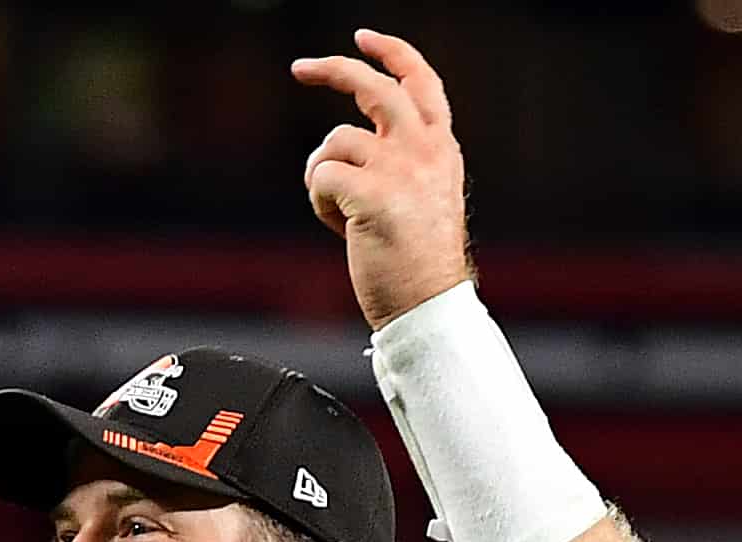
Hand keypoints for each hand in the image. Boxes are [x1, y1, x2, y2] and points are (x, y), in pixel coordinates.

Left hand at [291, 30, 471, 331]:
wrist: (425, 304)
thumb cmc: (416, 261)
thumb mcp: (422, 196)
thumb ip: (400, 160)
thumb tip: (347, 140)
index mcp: (441, 148)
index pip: (421, 82)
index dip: (391, 53)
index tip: (363, 37)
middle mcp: (425, 149)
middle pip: (374, 88)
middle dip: (333, 69)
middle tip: (300, 67)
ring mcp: (400, 169)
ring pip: (334, 143)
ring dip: (322, 178)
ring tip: (342, 216)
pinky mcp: (373, 194)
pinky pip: (321, 176)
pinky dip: (319, 203)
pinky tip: (342, 229)